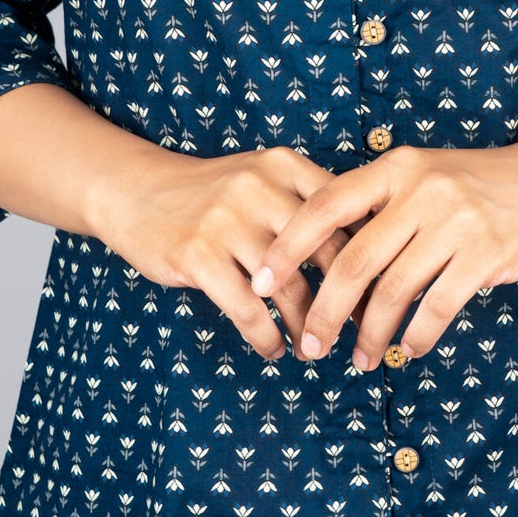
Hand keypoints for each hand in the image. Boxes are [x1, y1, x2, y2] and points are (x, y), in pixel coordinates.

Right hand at [99, 144, 372, 360]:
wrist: (136, 191)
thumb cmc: (212, 196)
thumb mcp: (261, 179)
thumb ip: (307, 205)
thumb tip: (368, 256)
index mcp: (285, 166)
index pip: (347, 216)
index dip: (371, 261)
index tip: (381, 295)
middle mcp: (260, 188)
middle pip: (327, 254)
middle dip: (347, 303)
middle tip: (356, 333)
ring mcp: (227, 220)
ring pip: (289, 289)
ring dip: (307, 329)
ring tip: (311, 350)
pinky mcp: (197, 255)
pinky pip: (248, 310)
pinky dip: (267, 338)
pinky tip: (272, 349)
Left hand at [248, 129, 517, 368]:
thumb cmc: (485, 185)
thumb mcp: (427, 177)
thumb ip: (383, 207)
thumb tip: (329, 256)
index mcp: (396, 168)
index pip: (325, 205)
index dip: (289, 246)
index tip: (262, 281)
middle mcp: (420, 190)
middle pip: (353, 260)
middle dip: (324, 309)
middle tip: (308, 345)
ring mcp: (454, 221)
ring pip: (393, 290)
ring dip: (370, 333)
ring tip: (357, 360)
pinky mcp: (486, 253)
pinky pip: (438, 306)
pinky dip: (417, 336)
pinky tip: (407, 352)